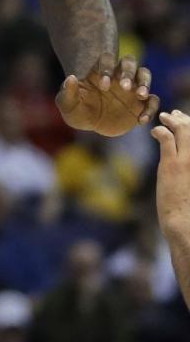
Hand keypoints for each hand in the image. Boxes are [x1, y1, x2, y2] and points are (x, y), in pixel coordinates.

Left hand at [55, 54, 159, 136]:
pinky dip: (150, 108)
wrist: (91, 124)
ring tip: (141, 95)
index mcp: (99, 70)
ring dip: (145, 83)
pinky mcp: (141, 104)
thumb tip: (71, 78)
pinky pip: (152, 101)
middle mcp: (118, 75)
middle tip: (125, 87)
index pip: (106, 60)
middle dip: (128, 72)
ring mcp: (131, 88)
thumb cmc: (77, 109)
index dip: (106, 69)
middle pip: (129, 62)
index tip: (103, 86)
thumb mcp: (67, 104)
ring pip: (144, 74)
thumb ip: (67, 92)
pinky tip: (141, 120)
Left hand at [152, 110, 189, 237]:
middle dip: (184, 119)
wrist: (188, 226)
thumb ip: (188, 168)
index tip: (186, 120)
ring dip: (172, 121)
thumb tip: (184, 163)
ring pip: (182, 130)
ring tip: (163, 117)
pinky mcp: (173, 164)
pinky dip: (160, 131)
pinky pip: (166, 138)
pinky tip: (154, 131)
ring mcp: (188, 161)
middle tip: (173, 115)